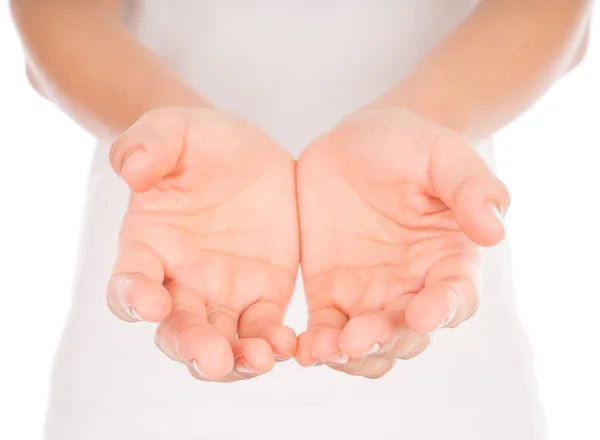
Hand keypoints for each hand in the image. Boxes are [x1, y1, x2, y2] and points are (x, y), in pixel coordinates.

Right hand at [106, 107, 298, 381]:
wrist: (246, 154)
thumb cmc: (198, 142)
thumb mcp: (173, 129)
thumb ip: (147, 144)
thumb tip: (129, 170)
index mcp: (147, 247)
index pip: (128, 282)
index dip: (133, 296)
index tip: (150, 302)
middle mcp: (180, 281)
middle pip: (176, 329)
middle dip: (191, 346)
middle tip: (213, 358)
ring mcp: (223, 294)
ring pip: (222, 342)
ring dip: (237, 360)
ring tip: (260, 361)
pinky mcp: (263, 296)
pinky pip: (265, 330)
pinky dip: (273, 344)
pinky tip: (290, 346)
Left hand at [295, 108, 508, 377]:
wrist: (355, 143)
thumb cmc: (409, 145)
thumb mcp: (442, 154)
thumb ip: (470, 187)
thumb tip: (496, 231)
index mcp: (448, 259)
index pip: (456, 297)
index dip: (444, 310)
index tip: (425, 314)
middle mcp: (412, 287)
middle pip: (408, 335)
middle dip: (387, 341)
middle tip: (360, 338)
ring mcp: (370, 296)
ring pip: (368, 346)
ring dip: (351, 355)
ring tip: (326, 348)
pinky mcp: (331, 295)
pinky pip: (327, 332)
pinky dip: (318, 346)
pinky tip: (302, 348)